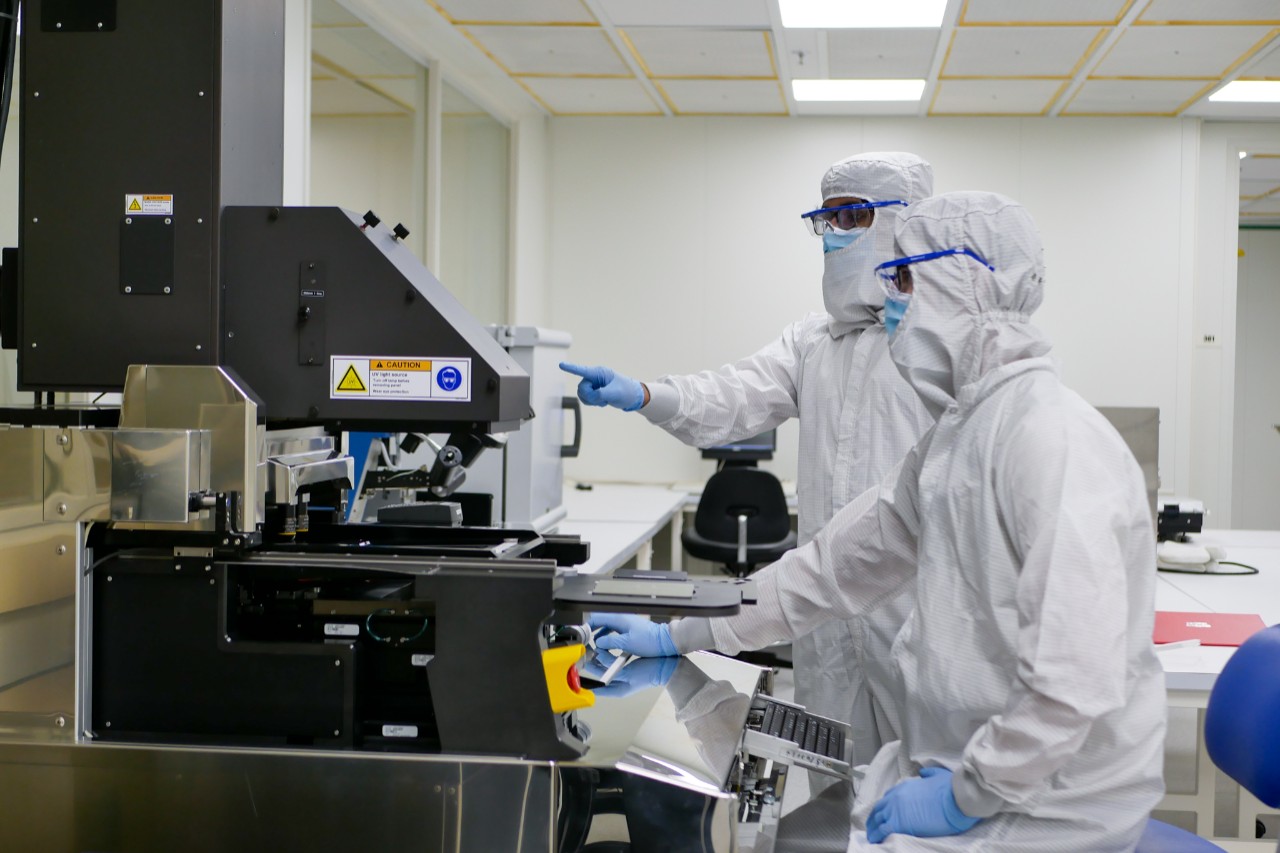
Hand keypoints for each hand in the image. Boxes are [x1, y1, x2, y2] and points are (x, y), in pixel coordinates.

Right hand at [560, 362, 645, 410]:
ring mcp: (594, 384)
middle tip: (602, 399)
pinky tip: (603, 402)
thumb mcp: (615, 393)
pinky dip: (593, 402)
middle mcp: (595, 377)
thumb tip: (590, 395)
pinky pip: (586, 398)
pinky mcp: (594, 391)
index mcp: (600, 373)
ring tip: (604, 400)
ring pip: (582, 394)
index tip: (561, 365)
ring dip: (592, 400)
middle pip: (582, 387)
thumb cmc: (626, 391)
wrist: (632, 397)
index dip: (571, 368)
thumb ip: (600, 394)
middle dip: (590, 396)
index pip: (583, 370)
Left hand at [581, 652, 676, 697]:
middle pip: (600, 677)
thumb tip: (600, 659)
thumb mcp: (627, 673)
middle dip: (593, 667)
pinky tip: (603, 651)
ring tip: (592, 652)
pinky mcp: (626, 668)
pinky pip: (612, 664)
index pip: (597, 689)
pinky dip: (607, 658)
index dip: (588, 682)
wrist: (664, 667)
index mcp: (618, 691)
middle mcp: (618, 685)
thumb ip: (612, 668)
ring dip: (599, 661)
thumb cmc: (649, 674)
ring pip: (605, 669)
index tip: (580, 674)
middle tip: (585, 657)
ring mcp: (622, 676)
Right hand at [588, 613, 677, 656]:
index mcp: (619, 619)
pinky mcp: (630, 628)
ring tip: (595, 644)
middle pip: (601, 621)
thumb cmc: (650, 641)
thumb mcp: (627, 644)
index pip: (597, 618)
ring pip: (608, 626)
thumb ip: (610, 642)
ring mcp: (626, 623)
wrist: (665, 641)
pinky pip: (615, 630)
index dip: (588, 625)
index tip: (583, 634)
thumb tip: (599, 642)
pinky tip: (607, 644)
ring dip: (600, 634)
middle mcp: (622, 618)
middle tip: (586, 640)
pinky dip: (608, 636)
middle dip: (592, 630)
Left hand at [865, 767, 981, 843]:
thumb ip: (928, 774)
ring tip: (872, 838)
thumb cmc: (950, 788)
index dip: (885, 807)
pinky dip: (878, 836)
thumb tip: (923, 773)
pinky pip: (883, 830)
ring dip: (874, 829)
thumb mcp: (937, 775)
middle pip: (879, 808)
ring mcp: (896, 809)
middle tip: (873, 827)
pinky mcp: (900, 823)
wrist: (955, 798)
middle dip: (875, 818)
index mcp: (905, 786)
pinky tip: (877, 841)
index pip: (888, 797)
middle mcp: (897, 796)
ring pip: (878, 820)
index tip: (884, 814)